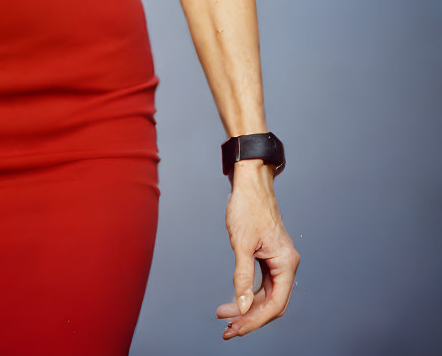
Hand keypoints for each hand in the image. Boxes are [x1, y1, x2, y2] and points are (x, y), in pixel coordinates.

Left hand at [216, 161, 299, 339]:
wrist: (249, 183)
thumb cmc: (247, 208)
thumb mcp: (242, 244)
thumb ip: (243, 277)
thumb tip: (243, 307)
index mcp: (286, 262)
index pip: (275, 303)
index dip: (256, 320)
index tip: (236, 328)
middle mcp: (286, 264)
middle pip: (271, 303)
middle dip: (250, 318)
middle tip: (227, 329)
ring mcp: (278, 261)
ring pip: (266, 295)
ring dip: (247, 308)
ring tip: (225, 318)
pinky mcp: (269, 257)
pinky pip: (262, 284)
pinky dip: (249, 294)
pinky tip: (235, 302)